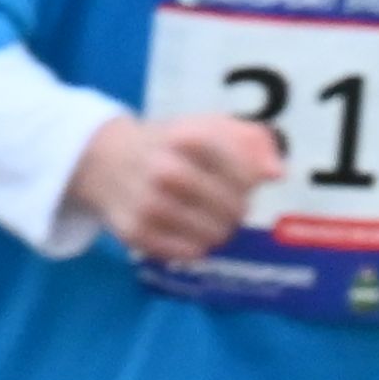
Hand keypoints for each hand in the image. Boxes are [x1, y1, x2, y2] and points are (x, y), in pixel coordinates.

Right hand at [69, 109, 284, 266]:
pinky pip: (189, 253)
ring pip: (215, 234)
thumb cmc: (168, 145)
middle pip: (235, 208)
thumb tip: (276, 174)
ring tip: (207, 216)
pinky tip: (186, 229)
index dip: (250, 181)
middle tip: (225, 202)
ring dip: (219, 229)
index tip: (241, 178)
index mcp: (186, 137)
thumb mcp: (207, 126)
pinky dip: (195, 245)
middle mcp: (165, 170)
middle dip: (237, 208)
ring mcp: (148, 204)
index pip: (245, 172)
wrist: (102, 160)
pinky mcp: (135, 232)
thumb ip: (251, 140)